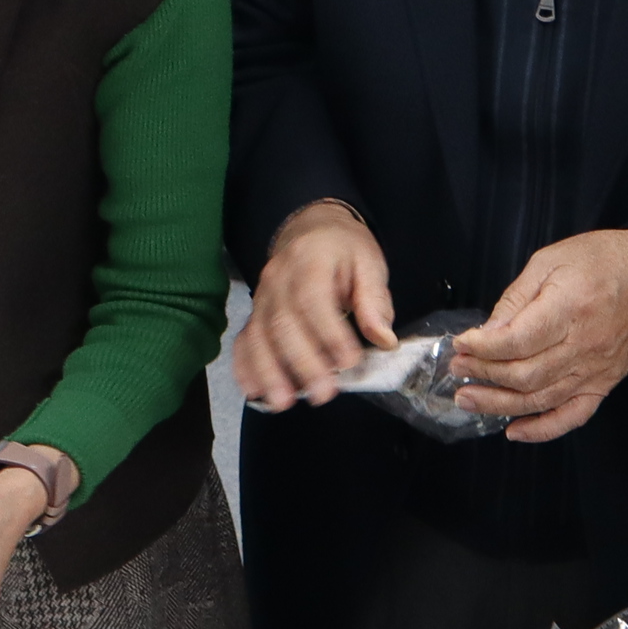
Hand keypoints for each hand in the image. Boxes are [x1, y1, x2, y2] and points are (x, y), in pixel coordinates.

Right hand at [234, 201, 396, 410]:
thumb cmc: (343, 248)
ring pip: (258, 336)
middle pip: (282, 324)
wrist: (310, 227)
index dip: (329, 333)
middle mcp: (278, 280)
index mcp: (310, 262)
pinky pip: (244, 340)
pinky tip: (253, 391)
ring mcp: (261, 297)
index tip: (349, 362)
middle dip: (301, 362)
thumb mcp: (369, 263)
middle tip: (324, 393)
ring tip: (283, 402)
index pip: (313, 299)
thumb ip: (375, 300)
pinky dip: (245, 367)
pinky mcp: (255, 313)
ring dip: (268, 372)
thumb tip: (383, 340)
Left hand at [454, 229, 627, 442]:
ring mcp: (596, 369)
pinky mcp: (604, 382)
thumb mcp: (549, 261)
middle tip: (457, 370)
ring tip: (468, 399)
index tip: (462, 344)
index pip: (516, 341)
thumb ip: (516, 299)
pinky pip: (573, 416)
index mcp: (569, 309)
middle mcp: (584, 345)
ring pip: (541, 399)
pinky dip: (543, 429)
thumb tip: (488, 331)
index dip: (483, 347)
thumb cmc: (601, 259)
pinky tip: (514, 431)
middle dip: (483, 374)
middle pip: (524, 374)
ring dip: (499, 404)